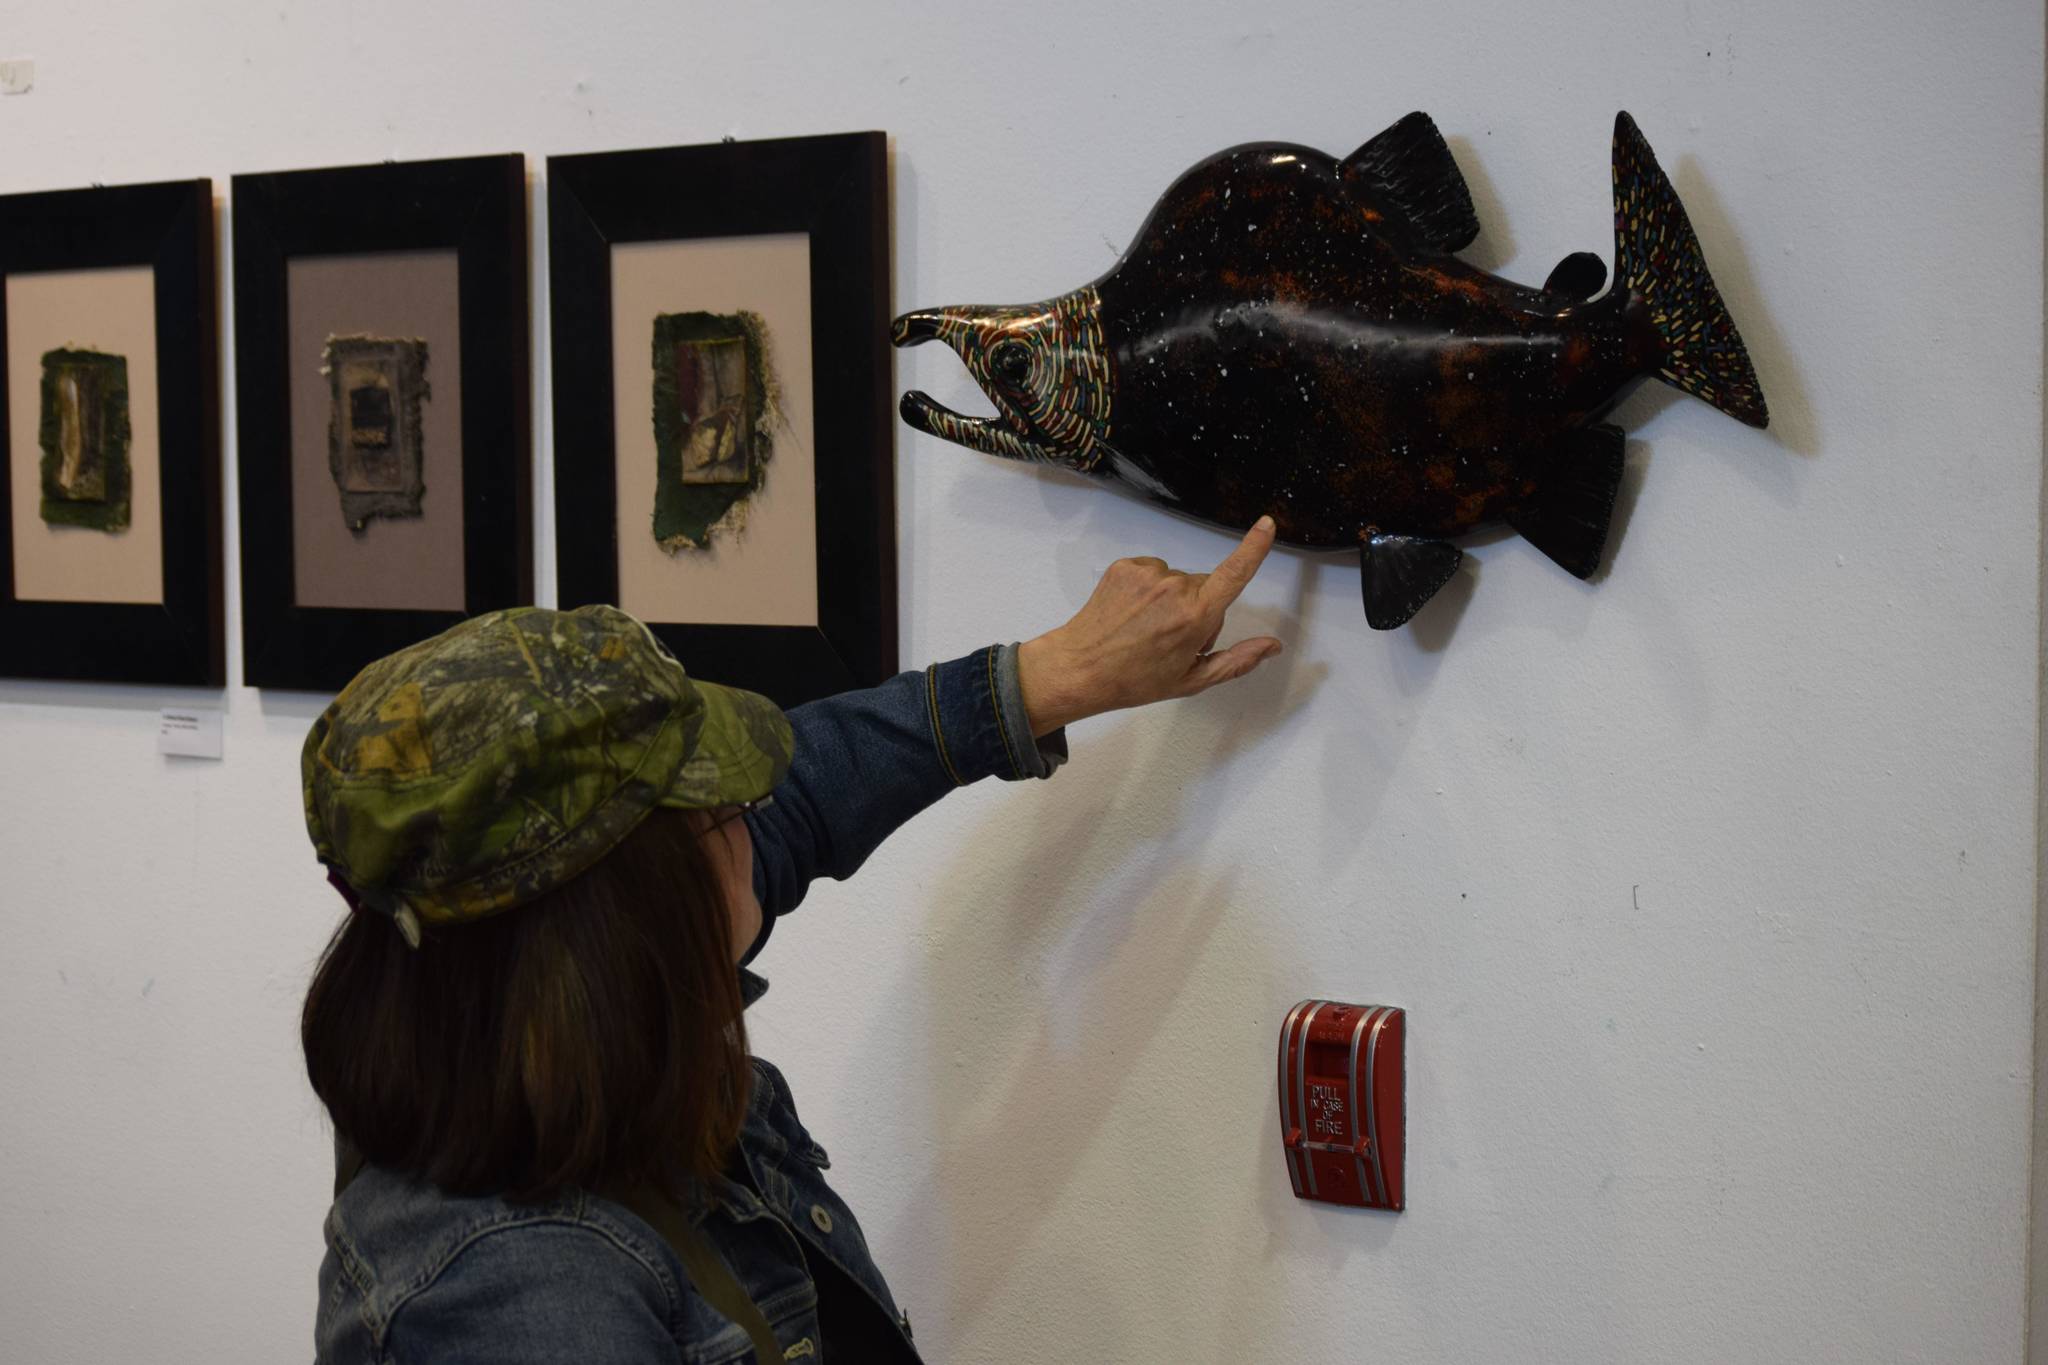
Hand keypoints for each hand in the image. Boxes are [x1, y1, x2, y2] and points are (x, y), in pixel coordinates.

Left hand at [1017, 517, 1282, 736]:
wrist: (1081, 668)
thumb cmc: (1137, 680)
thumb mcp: (1192, 680)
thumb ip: (1237, 661)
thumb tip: (1272, 645)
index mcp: (1196, 616)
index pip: (1234, 575)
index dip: (1254, 548)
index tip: (1266, 524)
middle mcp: (1174, 587)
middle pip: (1205, 586)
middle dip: (1199, 606)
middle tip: (1173, 638)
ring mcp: (1148, 574)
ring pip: (1177, 579)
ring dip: (1171, 598)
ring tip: (1148, 627)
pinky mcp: (1126, 565)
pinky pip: (1153, 571)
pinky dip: (1148, 589)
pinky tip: (1133, 613)